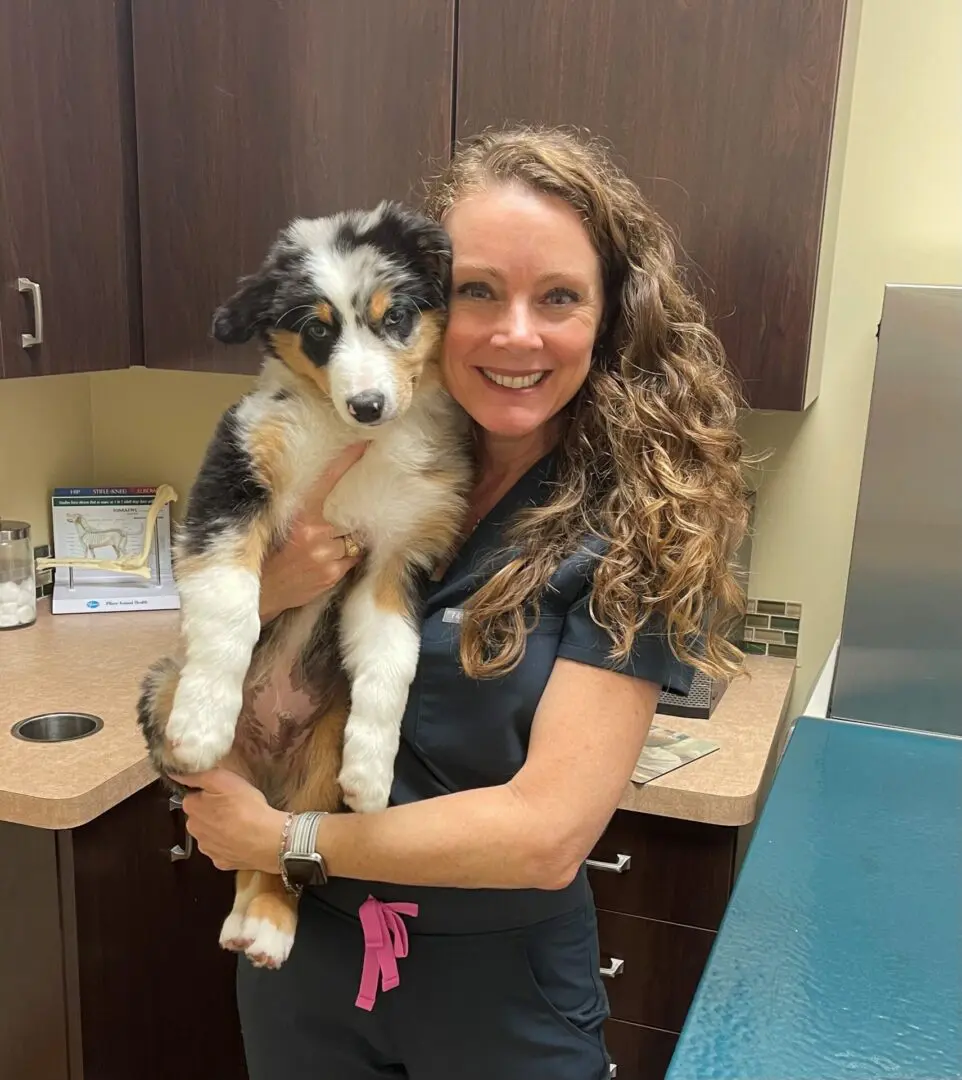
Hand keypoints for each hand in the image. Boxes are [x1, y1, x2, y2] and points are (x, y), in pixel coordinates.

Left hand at [169, 767, 286, 873]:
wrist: (266, 839)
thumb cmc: (246, 806)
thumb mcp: (223, 779)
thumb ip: (197, 776)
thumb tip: (175, 774)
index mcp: (192, 809)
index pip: (192, 796)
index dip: (208, 793)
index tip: (223, 792)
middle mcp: (194, 830)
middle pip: (199, 816)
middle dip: (211, 811)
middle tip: (233, 806)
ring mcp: (207, 849)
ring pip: (209, 834)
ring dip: (218, 828)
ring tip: (240, 823)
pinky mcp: (220, 862)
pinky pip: (220, 849)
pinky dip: (228, 844)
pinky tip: (241, 839)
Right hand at [260, 441, 369, 621]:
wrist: (265, 593)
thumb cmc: (271, 557)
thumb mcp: (282, 528)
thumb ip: (306, 515)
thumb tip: (329, 503)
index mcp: (300, 518)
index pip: (327, 484)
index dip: (344, 463)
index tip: (362, 445)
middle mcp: (315, 534)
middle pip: (345, 520)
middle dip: (339, 527)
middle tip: (322, 536)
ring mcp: (326, 555)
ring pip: (350, 542)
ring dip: (342, 546)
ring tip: (320, 554)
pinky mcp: (333, 574)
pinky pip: (351, 560)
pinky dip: (343, 560)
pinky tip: (324, 565)